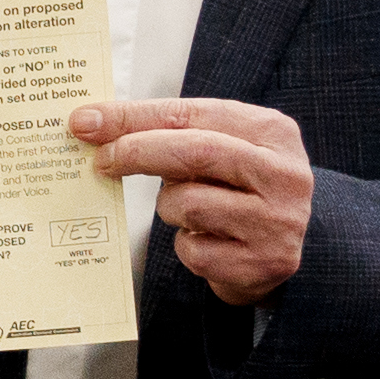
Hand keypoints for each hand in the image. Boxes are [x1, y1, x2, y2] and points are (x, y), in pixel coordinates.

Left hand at [73, 96, 312, 306]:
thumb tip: (95, 125)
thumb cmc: (240, 189)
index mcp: (272, 132)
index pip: (191, 114)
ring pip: (188, 204)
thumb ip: (174, 133)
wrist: (291, 249)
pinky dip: (185, 245)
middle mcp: (283, 175)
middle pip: (194, 151)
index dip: (134, 116)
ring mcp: (276, 223)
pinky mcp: (261, 264)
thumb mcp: (224, 149)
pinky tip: (205, 241)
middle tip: (100, 160)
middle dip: (136, 152)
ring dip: (169, 206)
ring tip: (187, 210)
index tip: (88, 121)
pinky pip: (193, 251)